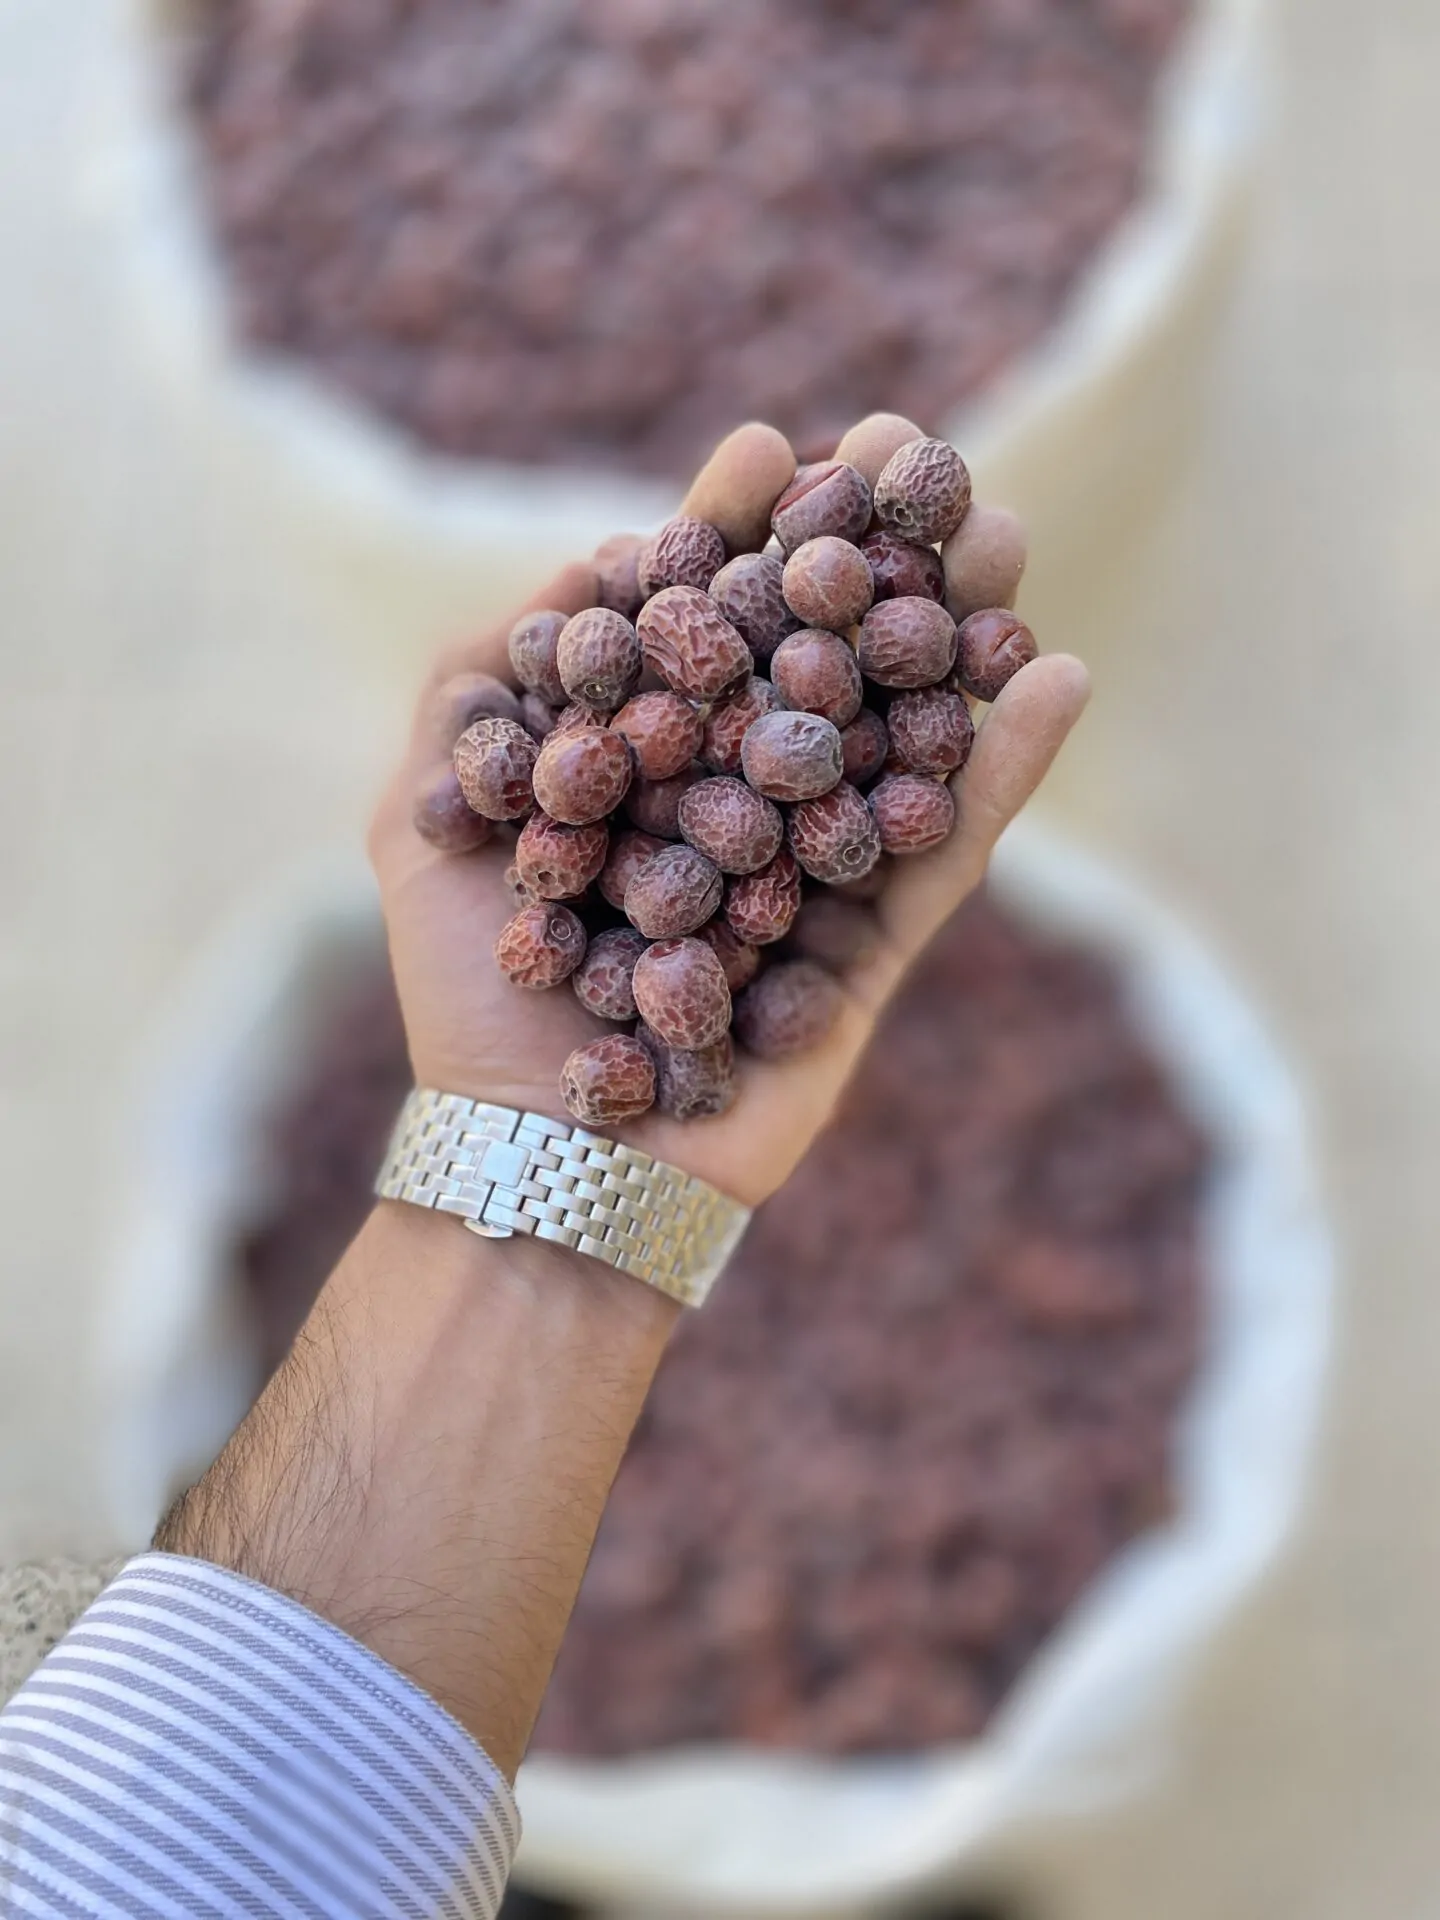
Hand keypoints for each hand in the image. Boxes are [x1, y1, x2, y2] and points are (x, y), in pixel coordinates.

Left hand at [369, 416, 1089, 1209]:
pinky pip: (952, 848)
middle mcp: (740, 802)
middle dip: (871, 557)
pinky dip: (1007, 768)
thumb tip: (584, 569)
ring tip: (1003, 535)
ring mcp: (815, 872)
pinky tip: (1059, 673)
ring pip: (901, 732)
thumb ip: (478, 690)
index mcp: (648, 764)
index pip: (702, 623)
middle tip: (922, 457)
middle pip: (820, 657)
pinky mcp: (877, 948)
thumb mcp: (423, 816)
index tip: (775, 444)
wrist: (535, 1157)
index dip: (738, 531)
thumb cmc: (469, 997)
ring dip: (960, 631)